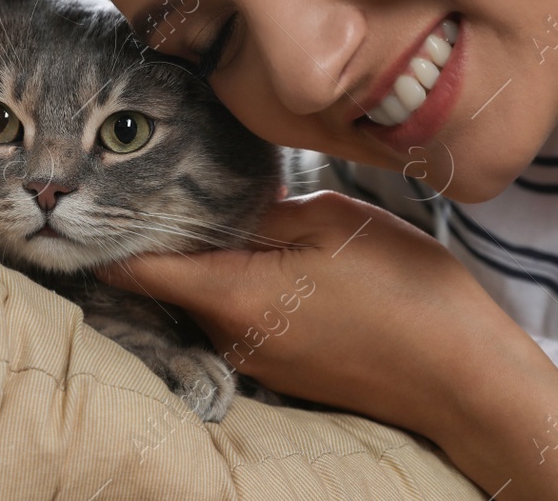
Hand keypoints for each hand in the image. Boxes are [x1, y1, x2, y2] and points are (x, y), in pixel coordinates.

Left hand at [95, 190, 539, 436]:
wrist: (461, 377)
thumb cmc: (403, 290)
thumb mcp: (330, 221)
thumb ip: (261, 210)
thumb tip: (218, 202)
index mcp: (230, 296)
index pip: (134, 268)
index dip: (109, 228)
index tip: (95, 191)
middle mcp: (227, 337)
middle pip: (162, 285)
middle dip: (156, 236)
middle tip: (149, 180)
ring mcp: (254, 360)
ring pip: (199, 300)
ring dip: (199, 260)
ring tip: (208, 206)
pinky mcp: (280, 369)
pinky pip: (234, 318)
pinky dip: (232, 284)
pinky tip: (260, 250)